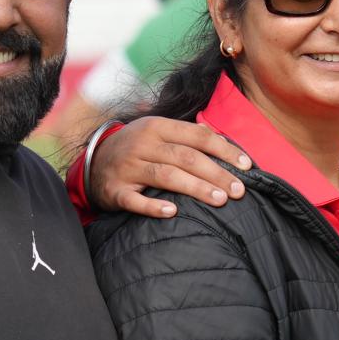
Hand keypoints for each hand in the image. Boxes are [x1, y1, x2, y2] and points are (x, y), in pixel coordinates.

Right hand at [90, 117, 249, 216]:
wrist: (91, 163)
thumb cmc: (137, 148)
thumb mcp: (158, 133)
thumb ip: (188, 135)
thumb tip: (223, 140)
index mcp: (158, 127)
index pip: (198, 136)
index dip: (224, 150)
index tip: (247, 166)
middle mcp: (143, 144)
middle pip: (186, 157)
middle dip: (216, 173)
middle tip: (239, 190)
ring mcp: (128, 168)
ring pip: (166, 176)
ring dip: (196, 188)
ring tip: (220, 200)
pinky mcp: (115, 191)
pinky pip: (135, 200)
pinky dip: (153, 206)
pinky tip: (173, 212)